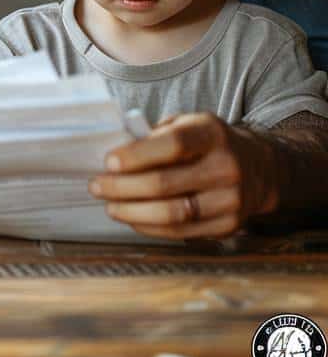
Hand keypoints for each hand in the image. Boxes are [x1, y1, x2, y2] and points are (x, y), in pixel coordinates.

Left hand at [89, 112, 276, 239]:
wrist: (258, 168)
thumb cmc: (206, 142)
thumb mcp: (186, 124)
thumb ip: (155, 134)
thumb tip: (114, 151)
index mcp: (212, 134)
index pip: (173, 145)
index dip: (137, 155)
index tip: (107, 162)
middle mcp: (226, 168)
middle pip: (166, 184)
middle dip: (123, 187)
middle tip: (97, 186)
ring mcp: (231, 201)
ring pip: (173, 214)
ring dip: (133, 211)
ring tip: (109, 205)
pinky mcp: (228, 226)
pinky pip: (182, 232)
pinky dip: (150, 227)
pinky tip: (130, 217)